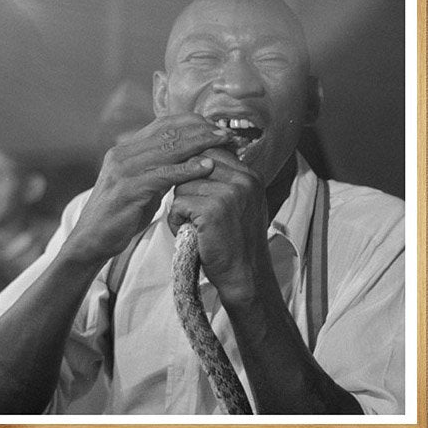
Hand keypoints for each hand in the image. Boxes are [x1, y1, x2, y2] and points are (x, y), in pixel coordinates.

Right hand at [65, 114, 230, 261]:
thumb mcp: (141, 187)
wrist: (90, 241)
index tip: (215, 126)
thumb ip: (159, 170)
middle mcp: (122, 154)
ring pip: (167, 149)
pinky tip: (206, 167)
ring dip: (199, 144)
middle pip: (168, 132)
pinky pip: (163, 175)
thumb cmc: (119, 217)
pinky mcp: (127, 189)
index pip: (162, 124)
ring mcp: (123, 170)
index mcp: (124, 150)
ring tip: (223, 143)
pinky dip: (186, 169)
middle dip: (200, 130)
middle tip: (226, 132)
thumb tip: (186, 160)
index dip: (192, 122)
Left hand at [168, 147, 272, 304]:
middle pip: (194, 165)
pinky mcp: (213, 210)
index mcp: (250, 176)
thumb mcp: (242, 205)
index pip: (211, 153)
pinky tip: (187, 232)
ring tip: (190, 225)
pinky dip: (176, 220)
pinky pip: (178, 203)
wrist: (245, 275)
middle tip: (190, 210)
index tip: (190, 187)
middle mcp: (244, 180)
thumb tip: (200, 161)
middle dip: (185, 187)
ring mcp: (230, 193)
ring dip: (179, 206)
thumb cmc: (237, 243)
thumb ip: (227, 181)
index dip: (193, 168)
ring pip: (183, 185)